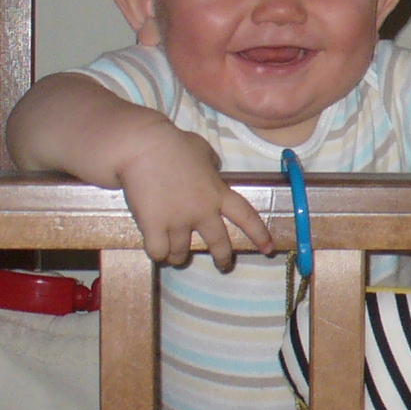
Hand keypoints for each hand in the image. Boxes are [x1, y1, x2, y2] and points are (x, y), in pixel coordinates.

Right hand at [114, 121, 273, 266]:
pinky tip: (156, 249)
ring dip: (178, 256)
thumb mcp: (202, 150)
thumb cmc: (173, 143)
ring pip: (181, 253)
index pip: (246, 216)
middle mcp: (202, 212)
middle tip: (223, 266)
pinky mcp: (154, 227)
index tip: (268, 249)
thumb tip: (214, 168)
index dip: (259, 234)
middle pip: (219, 244)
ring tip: (174, 254)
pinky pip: (158, 252)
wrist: (142, 147)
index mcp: (218, 193)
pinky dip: (158, 253)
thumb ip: (212, 164)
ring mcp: (178, 222)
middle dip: (223, 259)